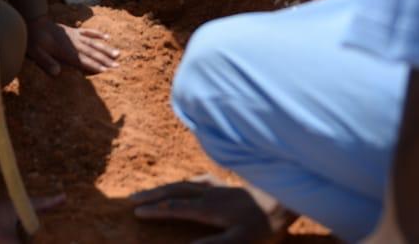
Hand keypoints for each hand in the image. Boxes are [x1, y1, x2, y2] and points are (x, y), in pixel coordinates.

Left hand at [27, 16, 119, 74]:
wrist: (34, 21)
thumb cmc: (33, 40)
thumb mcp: (36, 53)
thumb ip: (46, 62)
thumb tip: (56, 72)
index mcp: (66, 51)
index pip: (83, 60)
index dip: (95, 66)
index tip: (107, 70)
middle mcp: (74, 43)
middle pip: (93, 53)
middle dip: (106, 60)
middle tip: (118, 66)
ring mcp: (75, 36)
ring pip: (94, 43)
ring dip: (106, 49)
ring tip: (118, 54)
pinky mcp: (74, 30)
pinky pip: (89, 32)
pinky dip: (98, 34)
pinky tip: (107, 36)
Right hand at [129, 176, 291, 242]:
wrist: (287, 200)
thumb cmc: (263, 226)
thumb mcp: (239, 241)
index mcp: (208, 208)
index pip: (174, 207)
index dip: (155, 210)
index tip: (135, 212)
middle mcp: (210, 193)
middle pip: (175, 191)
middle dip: (152, 195)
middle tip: (131, 198)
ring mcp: (220, 187)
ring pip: (186, 184)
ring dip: (166, 187)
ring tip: (151, 192)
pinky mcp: (230, 186)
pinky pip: (201, 180)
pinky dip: (187, 182)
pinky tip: (190, 184)